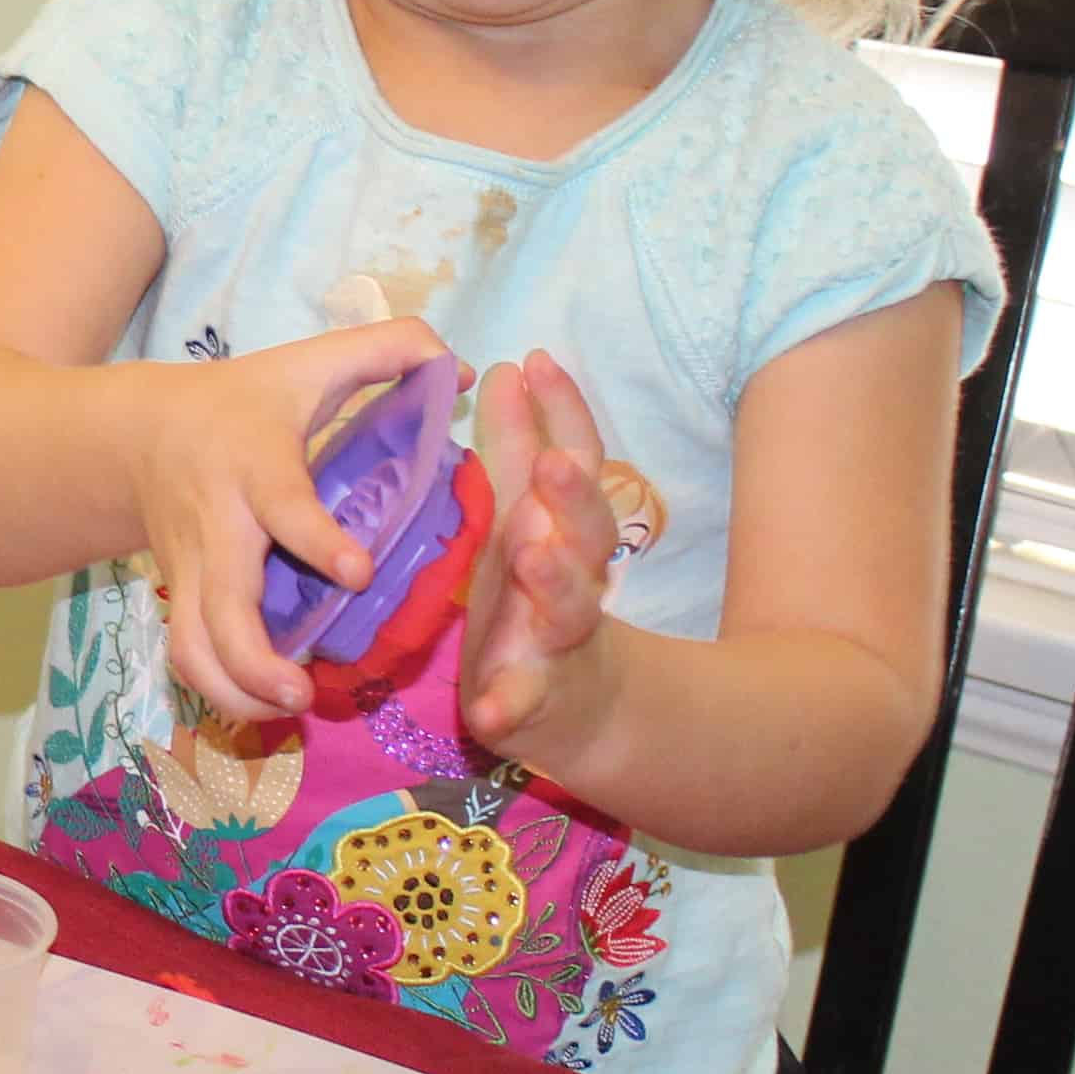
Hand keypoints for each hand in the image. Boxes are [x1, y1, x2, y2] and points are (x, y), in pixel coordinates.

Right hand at [121, 317, 452, 722]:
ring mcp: (192, 571)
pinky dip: (219, 692)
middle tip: (303, 691)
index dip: (316, 541)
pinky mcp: (182, 598)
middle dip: (254, 659)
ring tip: (286, 707)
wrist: (137, 434)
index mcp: (254, 466)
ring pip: (192, 646)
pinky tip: (265, 707)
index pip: (282, 507)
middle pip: (218, 606)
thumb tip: (456, 370)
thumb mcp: (308, 362)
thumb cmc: (242, 401)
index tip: (357, 571)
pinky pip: (188, 656)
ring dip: (233, 690)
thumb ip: (388, 350)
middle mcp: (217, 526)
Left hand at [458, 349, 627, 757]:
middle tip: (551, 462)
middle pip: (587, 528)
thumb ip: (516, 446)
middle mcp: (573, 574)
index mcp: (561, 525)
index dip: (564, 410)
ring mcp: (559, 636)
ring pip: (569, 606)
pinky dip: (508, 705)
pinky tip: (487, 713)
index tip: (537, 359)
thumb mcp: (521, 512)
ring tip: (533, 556)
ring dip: (554, 581)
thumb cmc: (536, 588)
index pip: (576, 459)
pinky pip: (522, 702)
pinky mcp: (534, 696)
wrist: (578, 702)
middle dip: (571, 495)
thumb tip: (508, 366)